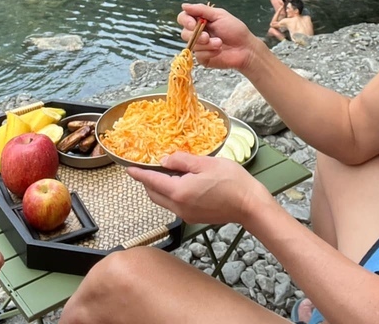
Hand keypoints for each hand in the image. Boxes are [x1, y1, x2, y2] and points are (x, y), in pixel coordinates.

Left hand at [129, 152, 268, 225]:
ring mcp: (186, 215)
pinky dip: (171, 194)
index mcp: (179, 191)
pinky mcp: (194, 218)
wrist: (249, 205)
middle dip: (147, 182)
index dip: (139, 174)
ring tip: (165, 173)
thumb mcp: (206, 163)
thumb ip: (182, 161)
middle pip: (154, 194)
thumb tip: (165, 160)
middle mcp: (179, 207)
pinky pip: (175, 205)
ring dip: (159, 188)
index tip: (128, 169)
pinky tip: (181, 183)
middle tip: (147, 168)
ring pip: (164, 201)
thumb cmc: (232, 181)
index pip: (152, 181)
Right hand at [178, 3, 266, 71]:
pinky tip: (219, 51)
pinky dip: (209, 52)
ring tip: (220, 43)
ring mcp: (199, 46)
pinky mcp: (203, 58)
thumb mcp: (219, 15)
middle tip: (207, 36)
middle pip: (184, 33)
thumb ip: (201, 10)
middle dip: (196, 35)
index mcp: (200, 20)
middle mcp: (197, 33)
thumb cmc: (235, 30)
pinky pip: (198, 55)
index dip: (185, 21)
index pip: (183, 18)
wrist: (245, 48)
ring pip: (191, 45)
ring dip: (207, 44)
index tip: (193, 24)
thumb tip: (184, 5)